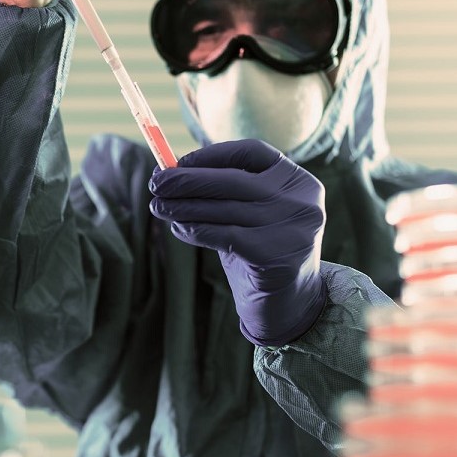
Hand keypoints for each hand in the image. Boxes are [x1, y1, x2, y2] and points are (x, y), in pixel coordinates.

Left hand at [148, 139, 326, 346]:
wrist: (290, 305)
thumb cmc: (260, 252)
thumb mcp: (247, 215)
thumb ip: (220, 192)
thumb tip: (171, 171)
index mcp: (297, 181)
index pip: (251, 151)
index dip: (211, 155)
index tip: (176, 163)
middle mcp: (301, 201)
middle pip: (233, 179)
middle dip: (188, 180)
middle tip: (155, 184)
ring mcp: (294, 228)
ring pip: (224, 209)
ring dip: (183, 206)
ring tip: (158, 207)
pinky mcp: (278, 256)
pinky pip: (224, 236)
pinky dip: (195, 230)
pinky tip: (179, 229)